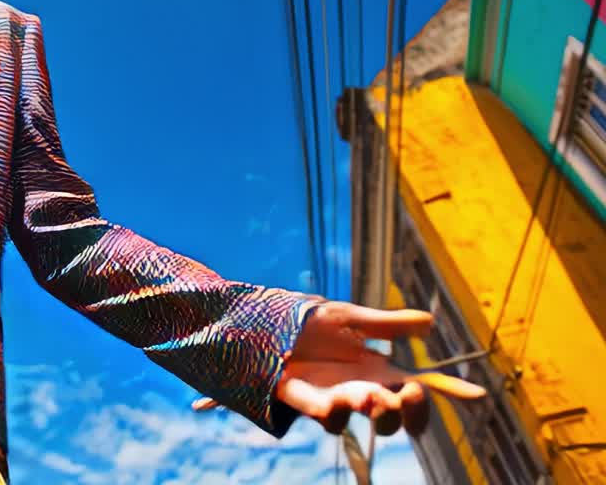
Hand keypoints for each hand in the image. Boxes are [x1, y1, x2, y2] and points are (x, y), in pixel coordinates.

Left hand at [193, 301, 485, 435]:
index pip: (419, 388)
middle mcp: (361, 389)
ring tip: (370, 395)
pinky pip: (325, 418)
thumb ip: (387, 325)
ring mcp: (334, 398)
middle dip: (410, 412)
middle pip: (398, 417)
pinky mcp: (305, 400)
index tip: (477, 395)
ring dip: (373, 410)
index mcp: (377, 370)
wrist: (260, 323)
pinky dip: (334, 414)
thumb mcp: (350, 318)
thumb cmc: (307, 322)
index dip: (446, 395)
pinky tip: (338, 403)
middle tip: (408, 393)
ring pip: (363, 419)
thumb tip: (430, 324)